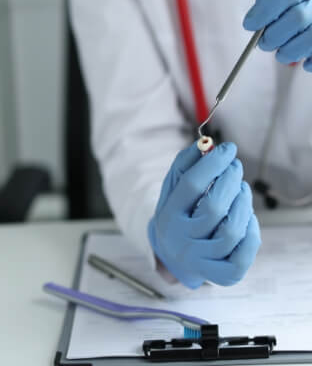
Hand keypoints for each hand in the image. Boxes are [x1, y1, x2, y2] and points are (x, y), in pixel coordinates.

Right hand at [147, 142, 260, 288]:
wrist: (174, 256)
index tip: (228, 149)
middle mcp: (181, 241)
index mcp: (168, 215)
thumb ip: (185, 165)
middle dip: (230, 181)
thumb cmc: (178, 214)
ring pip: (231, 231)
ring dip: (243, 204)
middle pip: (213, 208)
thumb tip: (205, 144)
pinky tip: (247, 216)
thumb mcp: (172, 189)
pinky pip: (244, 255)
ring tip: (241, 189)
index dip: (212, 163)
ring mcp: (201, 260)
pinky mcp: (222, 275)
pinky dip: (251, 231)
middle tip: (236, 167)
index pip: (191, 185)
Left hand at [243, 0, 311, 70]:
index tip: (249, 25)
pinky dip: (308, 63)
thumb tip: (252, 20)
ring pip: (309, 40)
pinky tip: (303, 60)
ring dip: (288, 52)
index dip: (265, 10)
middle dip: (274, 36)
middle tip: (263, 44)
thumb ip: (266, 2)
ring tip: (281, 54)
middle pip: (298, 17)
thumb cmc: (295, 4)